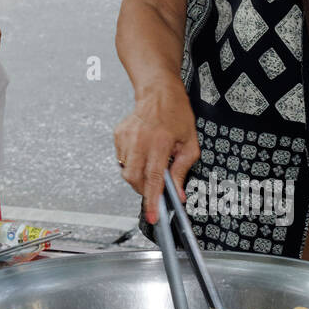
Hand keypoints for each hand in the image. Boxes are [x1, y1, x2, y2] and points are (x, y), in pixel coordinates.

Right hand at [113, 77, 198, 225]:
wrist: (158, 91)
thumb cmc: (176, 113)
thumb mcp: (190, 143)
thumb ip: (183, 169)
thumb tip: (179, 193)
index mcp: (160, 142)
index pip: (154, 179)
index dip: (153, 200)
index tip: (153, 216)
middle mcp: (140, 140)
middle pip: (134, 178)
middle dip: (143, 190)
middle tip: (154, 187)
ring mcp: (126, 137)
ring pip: (126, 171)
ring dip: (138, 175)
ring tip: (150, 161)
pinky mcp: (118, 135)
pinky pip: (122, 159)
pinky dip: (132, 162)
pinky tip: (142, 151)